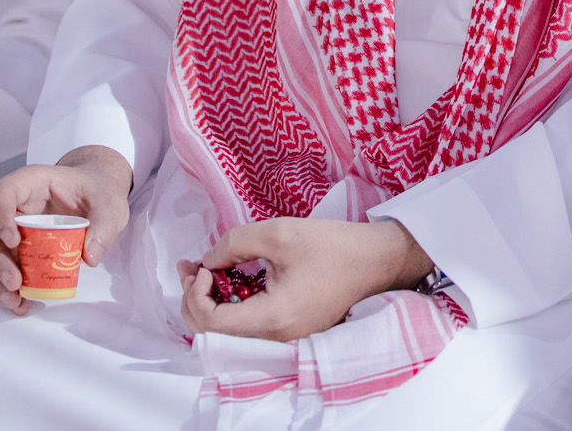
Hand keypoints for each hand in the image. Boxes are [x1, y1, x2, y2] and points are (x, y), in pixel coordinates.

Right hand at [0, 144, 132, 314]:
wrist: (95, 195)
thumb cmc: (97, 193)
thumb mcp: (110, 204)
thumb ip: (104, 227)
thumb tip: (90, 258)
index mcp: (31, 182)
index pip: (2, 192)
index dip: (0, 216)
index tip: (15, 241)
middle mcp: (10, 203)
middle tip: (15, 283)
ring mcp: (3, 225)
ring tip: (14, 300)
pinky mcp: (6, 246)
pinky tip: (16, 303)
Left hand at [178, 217, 432, 342]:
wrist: (377, 259)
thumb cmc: (334, 245)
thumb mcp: (279, 233)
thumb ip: (234, 244)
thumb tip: (209, 261)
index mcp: (273, 317)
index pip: (211, 322)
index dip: (197, 293)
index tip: (207, 264)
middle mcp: (277, 337)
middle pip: (214, 334)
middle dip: (195, 299)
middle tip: (194, 267)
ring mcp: (286, 337)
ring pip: (229, 332)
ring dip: (211, 302)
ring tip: (206, 270)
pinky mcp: (292, 329)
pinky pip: (249, 326)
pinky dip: (232, 305)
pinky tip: (230, 281)